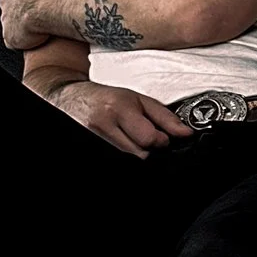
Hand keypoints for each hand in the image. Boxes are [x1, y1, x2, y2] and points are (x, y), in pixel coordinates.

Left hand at [0, 0, 66, 50]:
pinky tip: (36, 39)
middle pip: (11, 5)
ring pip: (13, 23)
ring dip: (24, 24)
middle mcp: (4, 2)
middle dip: (22, 8)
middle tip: (39, 10)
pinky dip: (24, 40)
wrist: (48, 5)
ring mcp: (6, 21)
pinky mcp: (10, 37)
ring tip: (40, 26)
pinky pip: (15, 40)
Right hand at [50, 80, 194, 157]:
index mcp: (118, 110)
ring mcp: (93, 139)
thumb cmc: (106, 98)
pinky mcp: (91, 147)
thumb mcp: (139, 100)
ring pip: (129, 158)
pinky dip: (125, 151)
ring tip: (130, 137)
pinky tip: (121, 141)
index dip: (161, 140)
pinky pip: (118, 156)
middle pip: (140, 154)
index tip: (161, 136)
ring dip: (135, 151)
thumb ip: (165, 117)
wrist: (71, 99)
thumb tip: (185, 134)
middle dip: (148, 148)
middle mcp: (102, 126)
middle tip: (143, 136)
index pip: (150, 139)